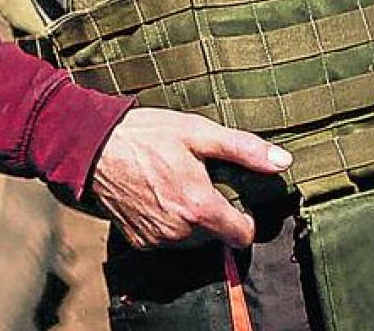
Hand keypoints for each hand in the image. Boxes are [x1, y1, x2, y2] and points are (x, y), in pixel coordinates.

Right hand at [89, 107, 291, 249]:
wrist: (90, 146)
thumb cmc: (144, 135)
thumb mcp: (196, 132)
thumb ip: (243, 149)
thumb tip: (283, 161)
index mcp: (199, 207)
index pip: (242, 235)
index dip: (243, 218)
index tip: (234, 201)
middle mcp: (179, 231)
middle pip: (215, 237)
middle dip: (212, 215)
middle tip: (197, 183)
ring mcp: (156, 238)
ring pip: (190, 240)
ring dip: (189, 221)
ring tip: (174, 187)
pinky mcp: (137, 239)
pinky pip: (165, 239)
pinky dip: (165, 224)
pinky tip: (155, 196)